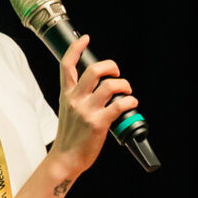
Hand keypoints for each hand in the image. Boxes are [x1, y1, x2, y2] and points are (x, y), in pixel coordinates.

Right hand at [47, 36, 137, 179]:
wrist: (66, 158)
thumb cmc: (69, 136)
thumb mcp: (67, 110)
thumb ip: (78, 96)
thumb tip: (98, 86)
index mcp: (66, 95)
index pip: (67, 65)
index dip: (76, 48)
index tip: (85, 38)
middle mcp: (75, 99)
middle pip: (93, 70)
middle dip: (110, 66)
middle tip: (116, 73)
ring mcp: (86, 111)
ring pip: (109, 86)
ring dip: (124, 85)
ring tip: (127, 92)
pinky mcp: (98, 123)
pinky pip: (119, 105)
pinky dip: (130, 102)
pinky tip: (131, 104)